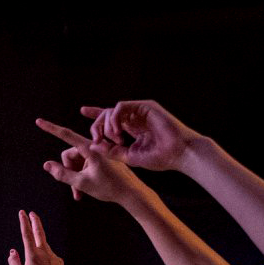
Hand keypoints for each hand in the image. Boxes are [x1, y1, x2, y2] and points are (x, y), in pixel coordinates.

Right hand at [5, 210, 82, 264]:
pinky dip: (43, 258)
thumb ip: (13, 263)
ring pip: (43, 245)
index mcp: (33, 256)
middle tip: (32, 213)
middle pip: (39, 232)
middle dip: (35, 221)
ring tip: (33, 256)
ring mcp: (53, 256)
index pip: (27, 235)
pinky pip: (48, 255)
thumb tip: (12, 251)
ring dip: (38, 243)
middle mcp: (44, 253)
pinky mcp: (58, 261)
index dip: (24, 222)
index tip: (22, 213)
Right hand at [36, 118, 158, 205]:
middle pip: (69, 154)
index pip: (66, 135)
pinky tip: (85, 188)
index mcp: (91, 149)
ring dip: (74, 176)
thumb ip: (62, 173)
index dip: (51, 128)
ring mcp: (98, 154)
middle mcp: (94, 148)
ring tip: (80, 192)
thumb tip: (46, 164)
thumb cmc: (109, 188)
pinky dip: (82, 175)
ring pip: (76, 161)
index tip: (39, 121)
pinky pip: (85, 164)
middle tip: (74, 187)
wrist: (131, 193)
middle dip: (67, 169)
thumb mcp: (81, 183)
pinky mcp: (102, 159)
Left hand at [80, 100, 204, 173]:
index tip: (83, 111)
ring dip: (107, 125)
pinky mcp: (146, 106)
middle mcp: (135, 118)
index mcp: (133, 129)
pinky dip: (114, 118)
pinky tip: (116, 132)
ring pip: (112, 110)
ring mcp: (141, 111)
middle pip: (107, 114)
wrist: (180, 154)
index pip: (111, 119)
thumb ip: (112, 151)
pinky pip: (121, 106)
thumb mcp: (129, 156)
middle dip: (97, 126)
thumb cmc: (159, 158)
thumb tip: (93, 146)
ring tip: (112, 138)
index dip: (97, 114)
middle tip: (97, 138)